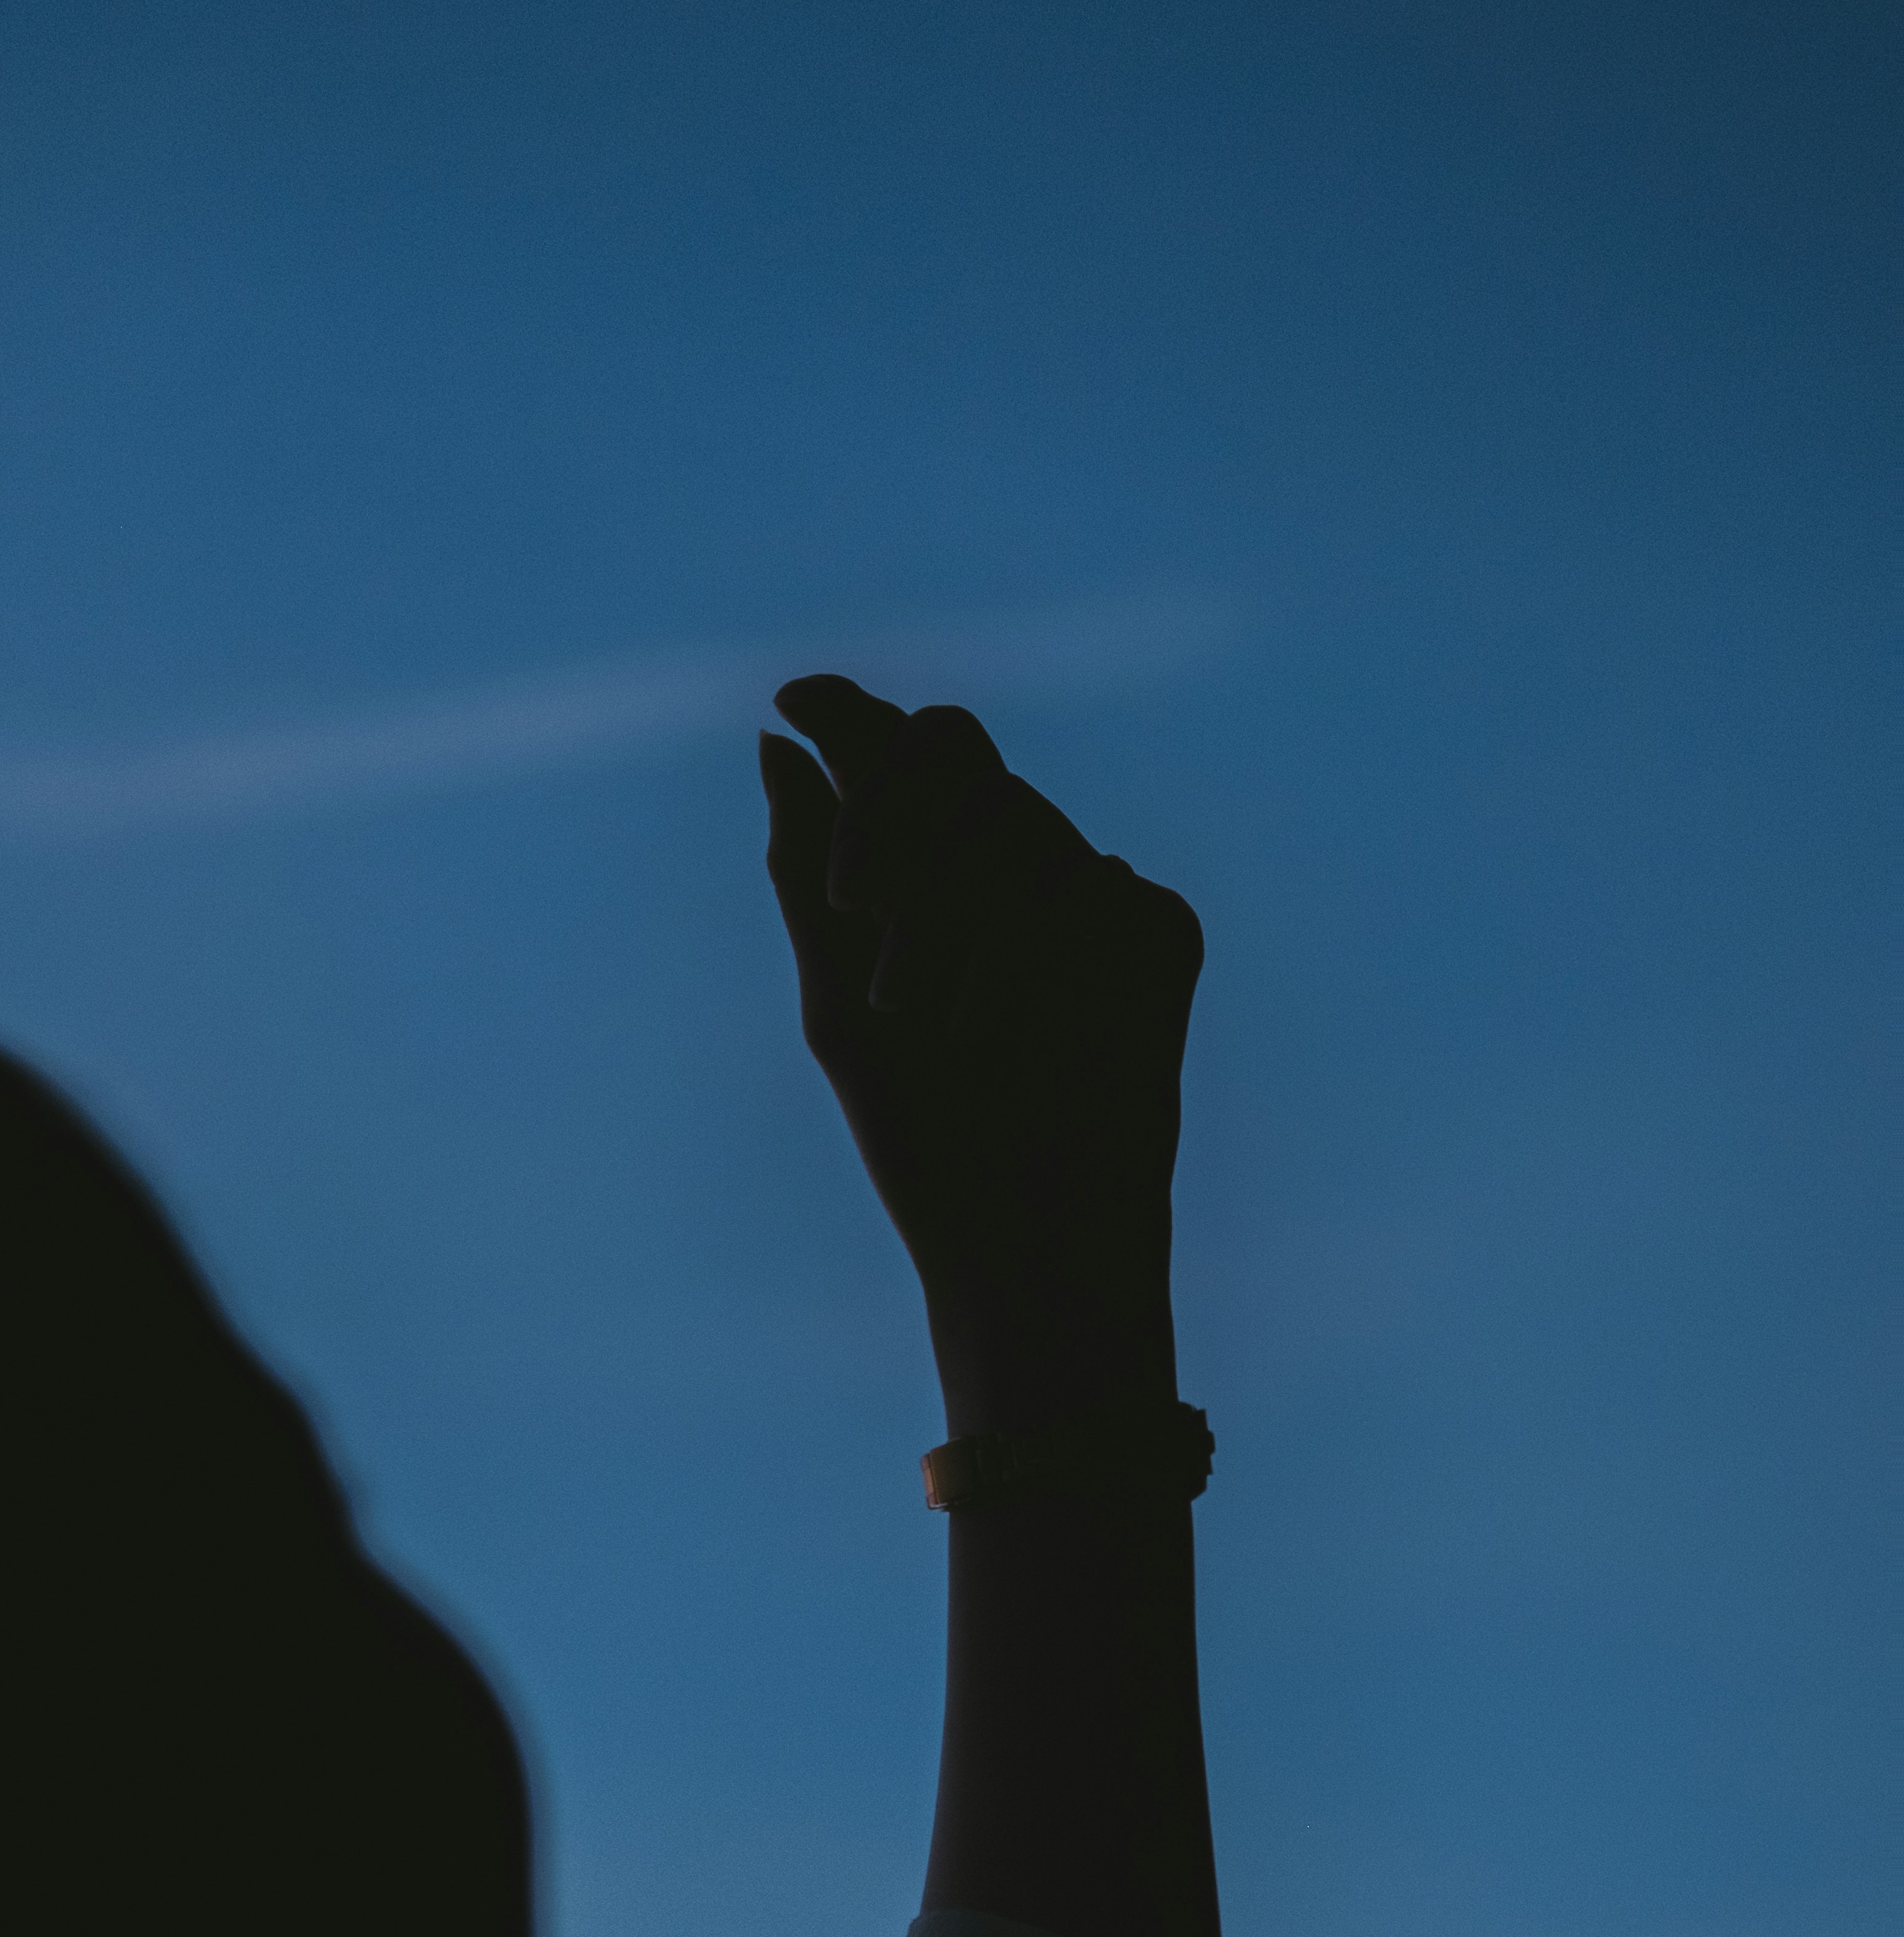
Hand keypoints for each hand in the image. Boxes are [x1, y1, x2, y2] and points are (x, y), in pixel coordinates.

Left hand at [760, 676, 1202, 1435]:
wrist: (1024, 1238)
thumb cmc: (925, 1142)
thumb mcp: (838, 1005)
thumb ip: (809, 873)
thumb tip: (777, 741)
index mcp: (938, 888)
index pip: (900, 758)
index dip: (852, 714)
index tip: (797, 698)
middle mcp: (1017, 876)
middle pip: (957, 758)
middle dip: (893, 818)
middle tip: (857, 907)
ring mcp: (1095, 898)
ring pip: (1017, 820)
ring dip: (948, 911)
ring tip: (919, 1015)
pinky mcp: (1160, 934)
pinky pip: (1094, 880)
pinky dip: (1033, 950)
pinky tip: (1011, 1031)